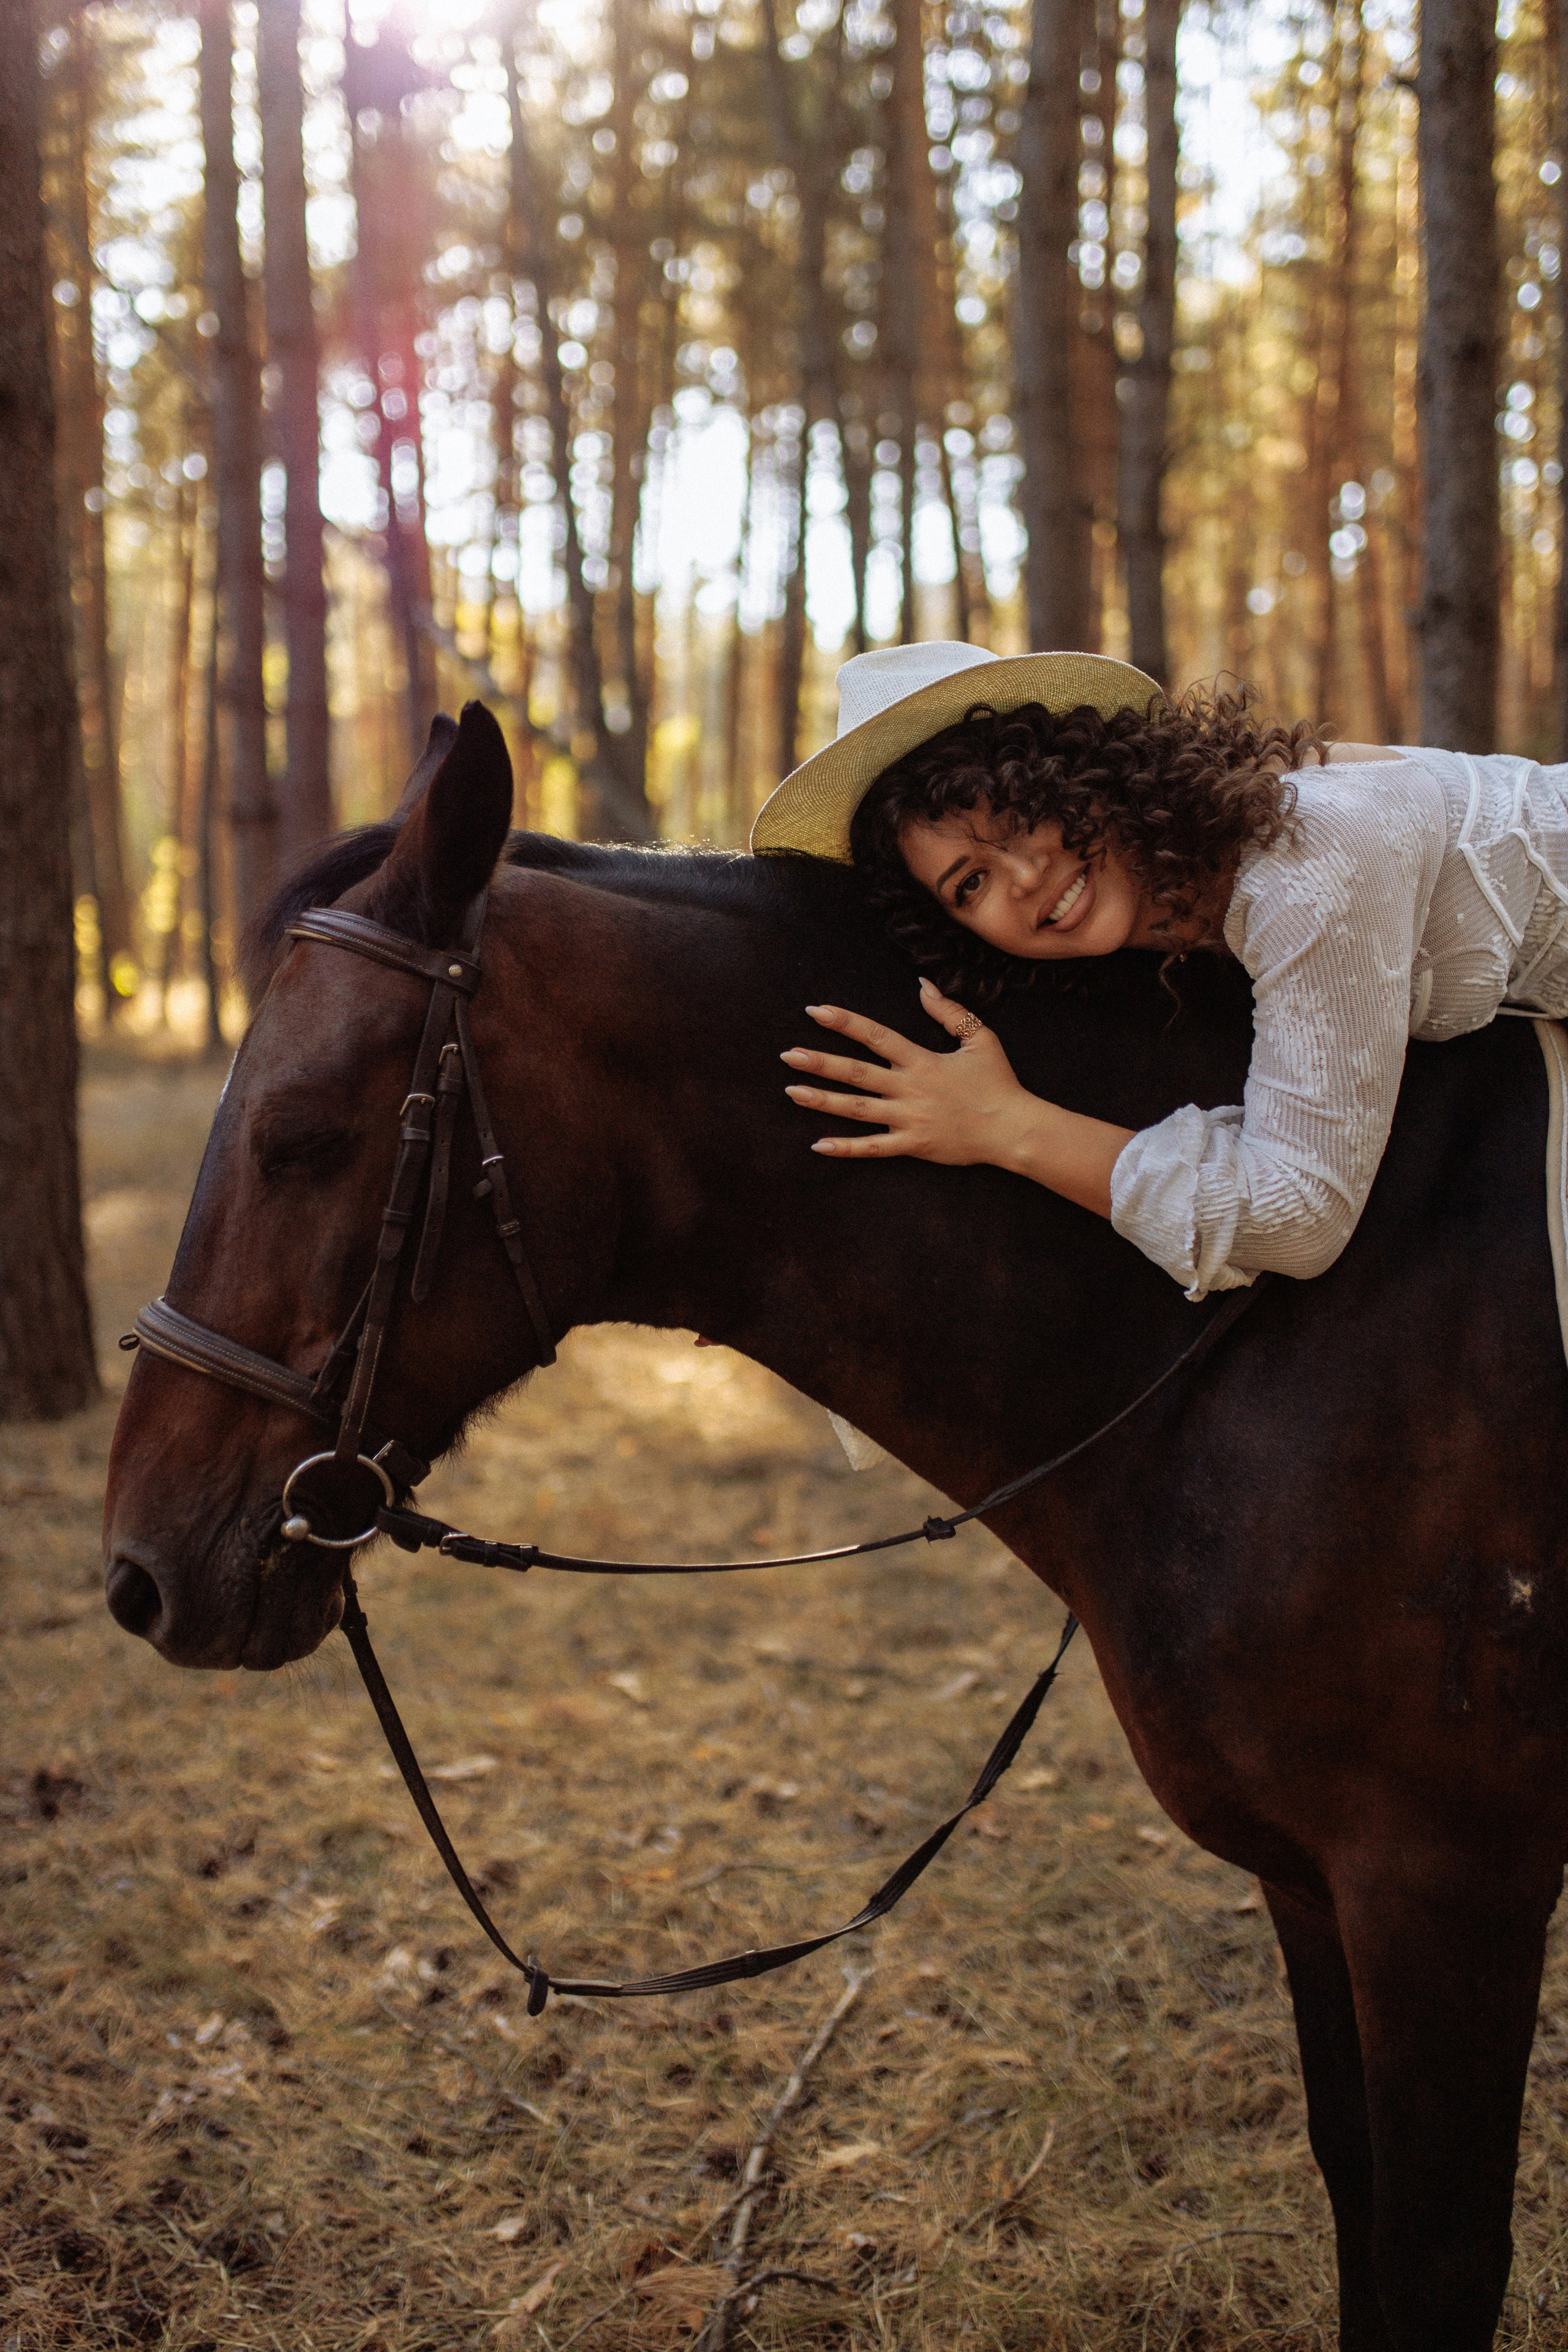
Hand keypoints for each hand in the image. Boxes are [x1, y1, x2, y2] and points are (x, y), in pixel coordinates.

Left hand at [781, 978, 1036, 1165]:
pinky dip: (846, 1148)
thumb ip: (949, 1011)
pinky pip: (874, 1148)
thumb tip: (922, 984)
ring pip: (857, 1109)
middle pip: (857, 1072)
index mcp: (922, 1060)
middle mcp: (910, 1088)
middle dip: (820, 1062)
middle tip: (788, 1055)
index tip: (816, 1011)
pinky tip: (819, 1145)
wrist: (1013, 1128)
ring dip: (823, 1100)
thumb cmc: (998, 1083)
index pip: (876, 1036)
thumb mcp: (980, 1038)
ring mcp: (910, 1119)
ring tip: (792, 1091)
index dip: (845, 1022)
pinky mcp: (914, 1145)